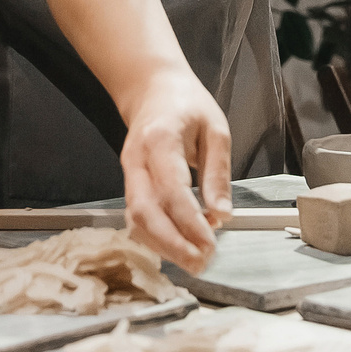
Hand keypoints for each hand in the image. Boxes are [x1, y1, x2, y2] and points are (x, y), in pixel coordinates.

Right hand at [117, 67, 229, 274]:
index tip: (211, 244)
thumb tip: (222, 215)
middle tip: (200, 263)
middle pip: (144, 211)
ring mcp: (128, 172)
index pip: (171, 190)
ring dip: (163, 246)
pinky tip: (178, 247)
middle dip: (171, 244)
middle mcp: (137, 159)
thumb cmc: (187, 104)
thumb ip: (218, 172)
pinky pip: (136, 217)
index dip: (190, 223)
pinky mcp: (129, 183)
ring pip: (136, 219)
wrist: (152, 88)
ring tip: (193, 261)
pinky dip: (155, 238)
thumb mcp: (215, 129)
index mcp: (160, 140)